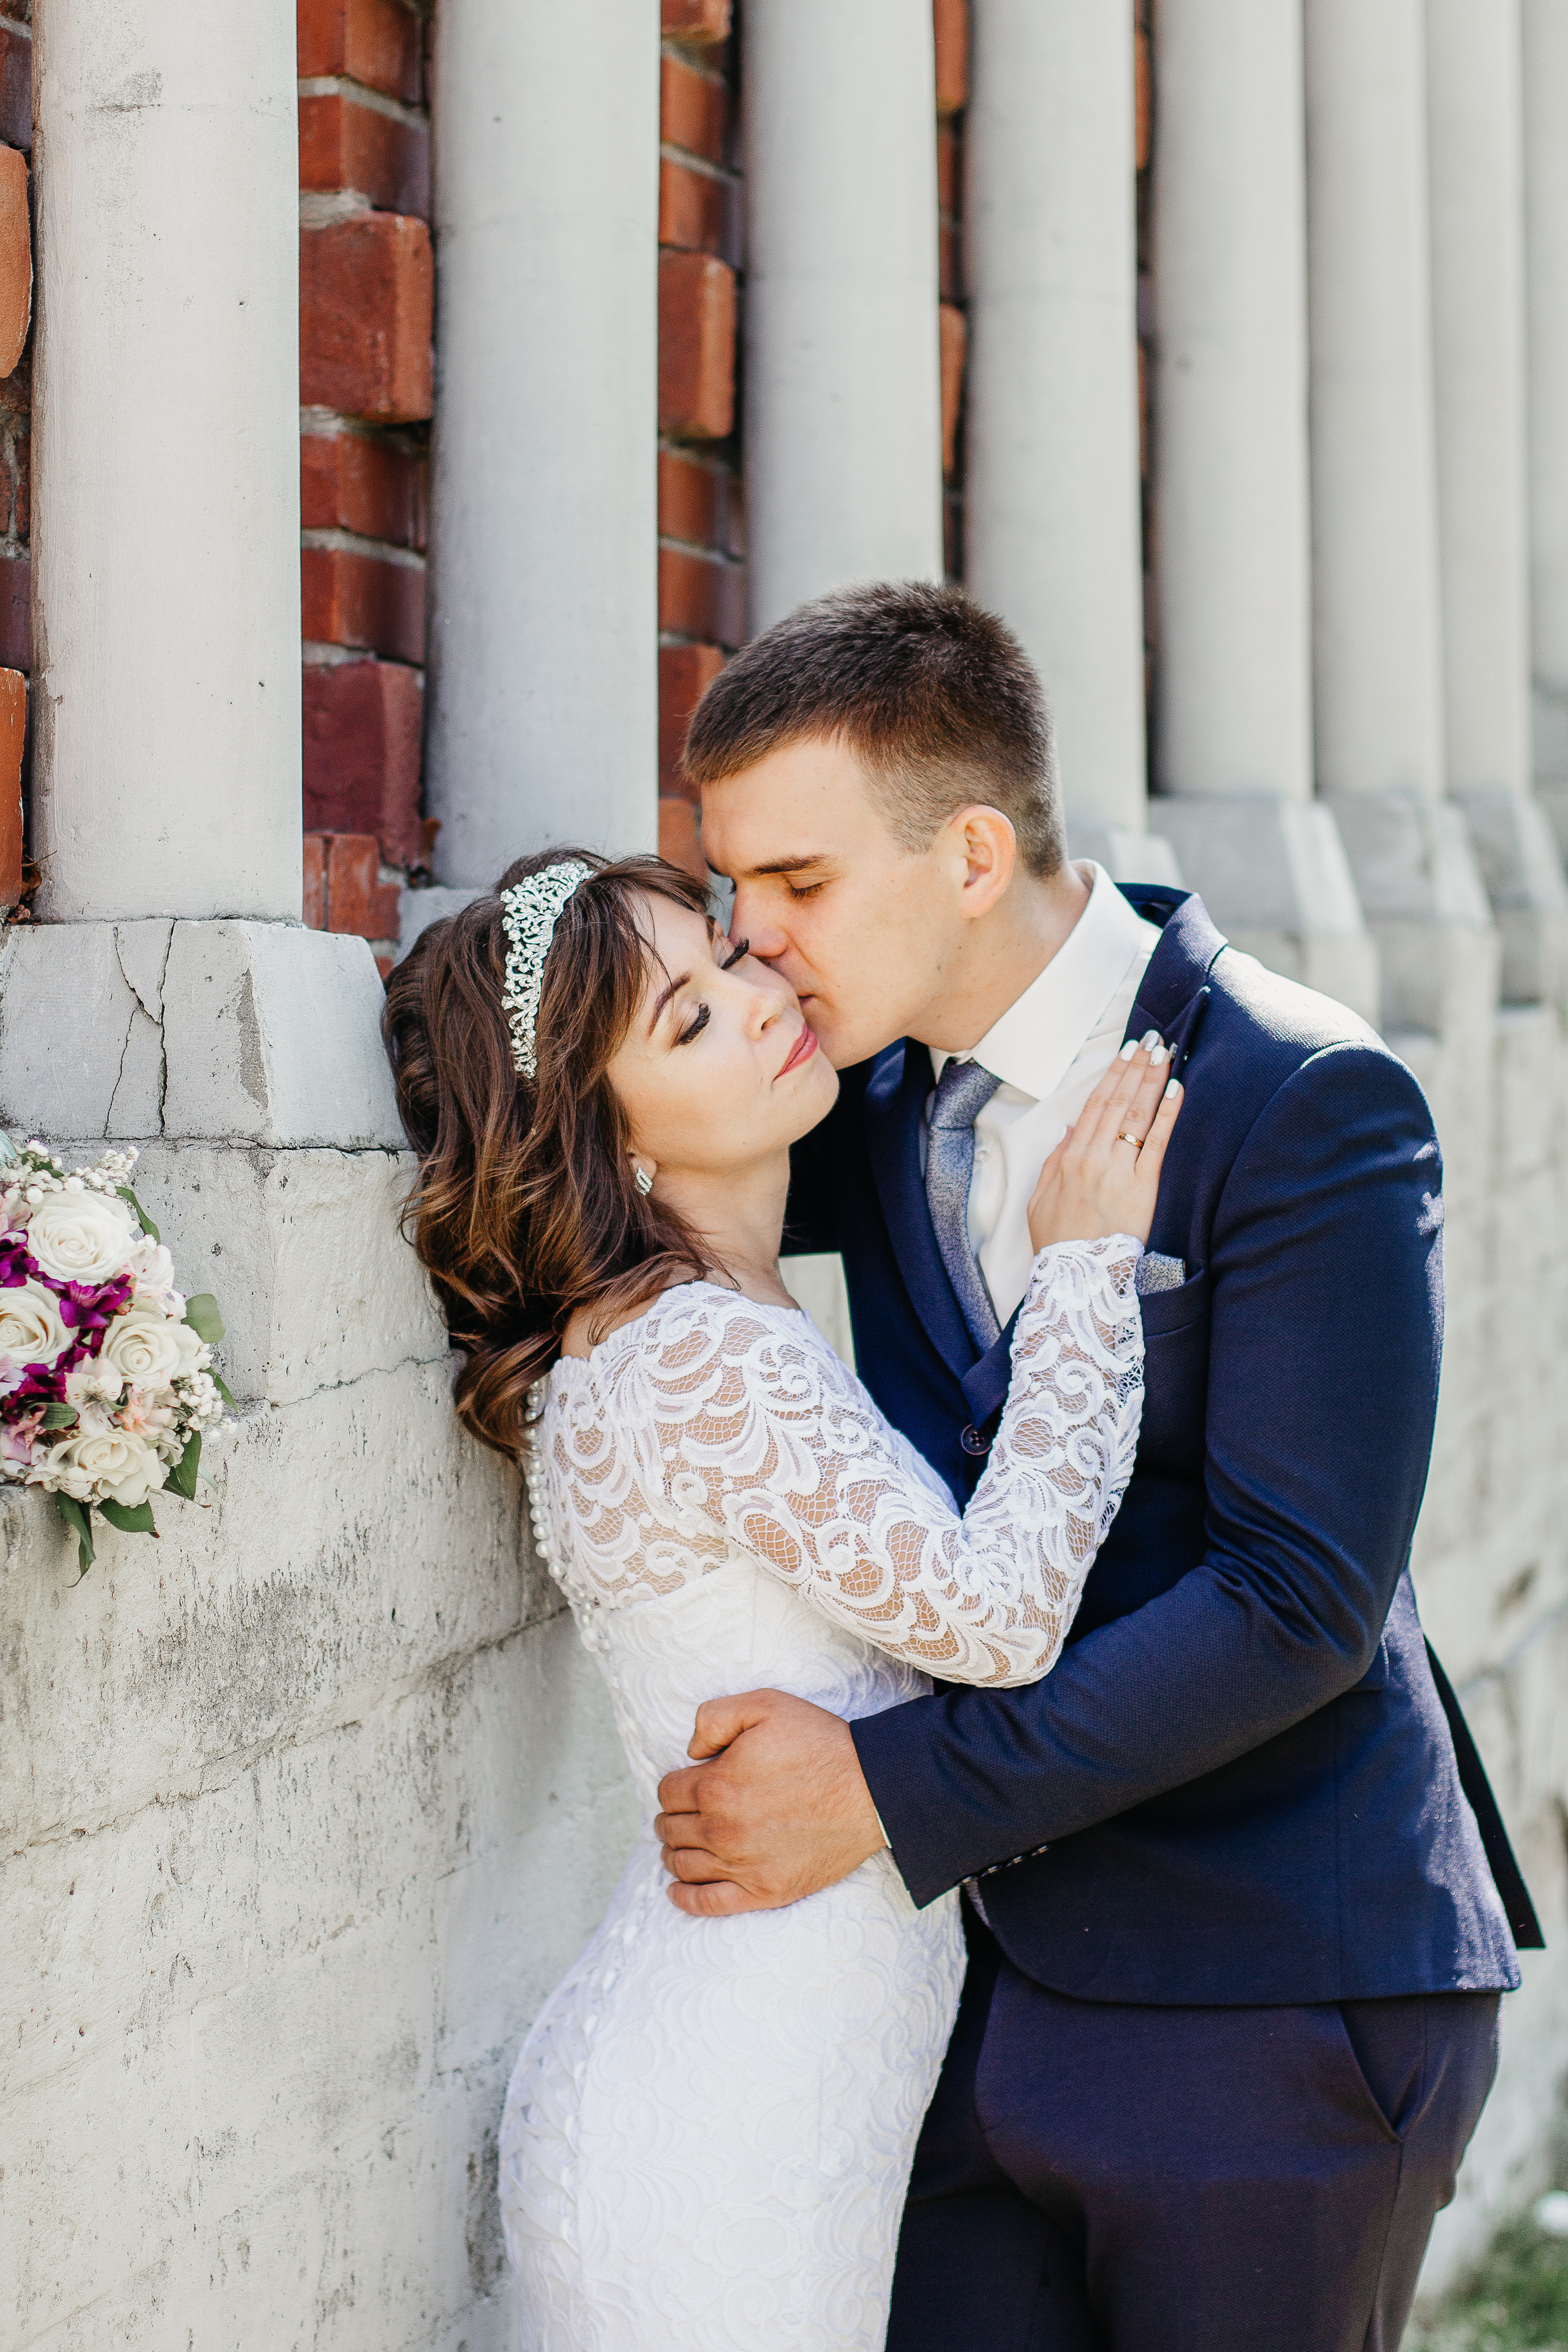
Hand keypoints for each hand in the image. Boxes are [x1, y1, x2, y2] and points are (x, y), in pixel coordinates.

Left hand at [654, 1689, 885, 1917]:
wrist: (872, 1789)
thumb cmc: (819, 1744)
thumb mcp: (764, 1704)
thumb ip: (713, 1718)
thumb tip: (690, 1752)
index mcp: (716, 1786)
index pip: (667, 1792)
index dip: (675, 1785)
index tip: (688, 1783)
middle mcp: (722, 1830)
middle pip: (671, 1829)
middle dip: (672, 1818)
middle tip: (685, 1812)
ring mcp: (743, 1866)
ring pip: (683, 1865)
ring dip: (675, 1853)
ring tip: (680, 1845)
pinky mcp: (765, 1891)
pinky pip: (707, 1903)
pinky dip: (685, 1897)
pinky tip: (677, 1888)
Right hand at [1027, 1036, 1183, 1251]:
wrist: (1076, 1278)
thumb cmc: (1058, 1241)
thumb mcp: (1041, 1199)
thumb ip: (1056, 1160)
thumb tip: (1071, 1129)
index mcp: (1071, 1158)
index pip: (1095, 1105)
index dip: (1112, 1075)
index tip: (1125, 1052)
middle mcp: (1095, 1158)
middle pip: (1119, 1102)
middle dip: (1136, 1068)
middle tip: (1150, 1040)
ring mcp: (1120, 1172)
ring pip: (1138, 1116)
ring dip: (1152, 1081)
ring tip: (1164, 1053)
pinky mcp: (1143, 1189)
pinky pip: (1158, 1145)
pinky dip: (1167, 1115)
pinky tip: (1177, 1090)